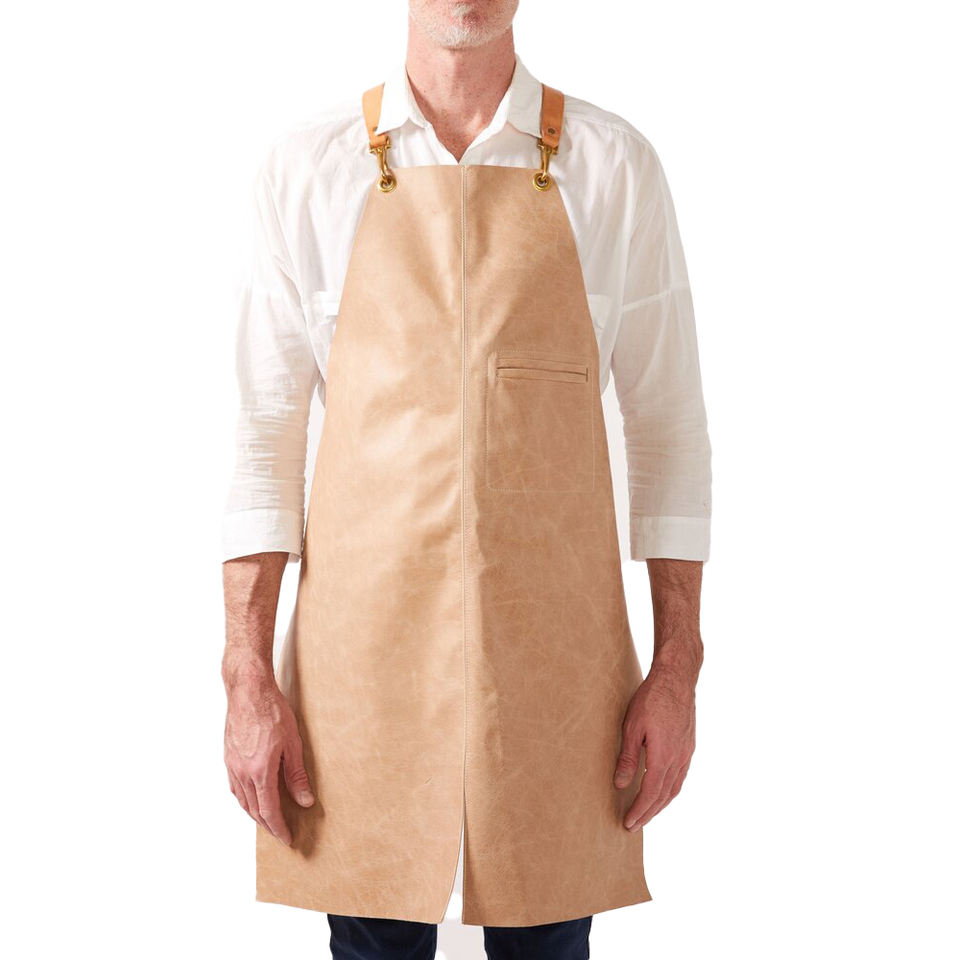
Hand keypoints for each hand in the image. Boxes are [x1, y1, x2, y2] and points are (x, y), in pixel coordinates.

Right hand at [223, 661, 314, 844]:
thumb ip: (297, 775)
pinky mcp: (229, 757)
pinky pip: (235, 787)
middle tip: (280, 834)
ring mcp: (232, 765)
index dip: (279, 828)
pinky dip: (244, 799)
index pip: (269, 811)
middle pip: (254, 810)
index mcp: (260, 772)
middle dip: (268, 826)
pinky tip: (251, 798)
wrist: (248, 690)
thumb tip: (305, 801)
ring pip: (242, 800)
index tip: (287, 839)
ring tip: (268, 821)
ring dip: (255, 814)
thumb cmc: (272, 711)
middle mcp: (243, 772)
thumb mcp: (293, 743)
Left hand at [614, 666, 695, 830]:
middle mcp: (678, 758)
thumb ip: (627, 757)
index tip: (628, 823)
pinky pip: (680, 776)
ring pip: (674, 788)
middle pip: (663, 795)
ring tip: (646, 814)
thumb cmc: (651, 698)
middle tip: (634, 826)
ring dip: (660, 804)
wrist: (677, 678)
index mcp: (663, 756)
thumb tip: (619, 784)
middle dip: (648, 813)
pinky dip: (670, 790)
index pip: (650, 793)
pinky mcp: (689, 745)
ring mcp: (686, 753)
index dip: (639, 810)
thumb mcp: (632, 726)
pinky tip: (662, 791)